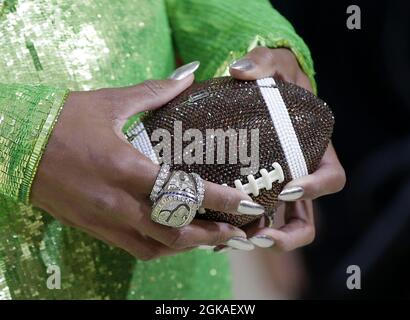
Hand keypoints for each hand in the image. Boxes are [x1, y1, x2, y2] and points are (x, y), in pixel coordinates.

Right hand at [31, 62, 263, 259]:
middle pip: (175, 231)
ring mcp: (105, 220)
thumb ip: (153, 92)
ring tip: (213, 238)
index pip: (183, 190)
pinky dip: (161, 248)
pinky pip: (135, 249)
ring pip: (157, 247)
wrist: (14, 146)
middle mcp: (117, 202)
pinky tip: (175, 238)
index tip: (247, 205)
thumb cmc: (61, 121)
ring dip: (189, 246)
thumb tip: (186, 76)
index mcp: (125, 167)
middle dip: (212, 236)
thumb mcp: (109, 103)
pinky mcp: (94, 229)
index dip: (220, 200)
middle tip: (237, 232)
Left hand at [229, 47, 345, 250]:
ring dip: (259, 239)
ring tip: (231, 242)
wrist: (259, 89)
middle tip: (260, 238)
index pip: (331, 178)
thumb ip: (262, 62)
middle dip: (287, 234)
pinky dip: (236, 228)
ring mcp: (274, 187)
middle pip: (306, 219)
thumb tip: (239, 71)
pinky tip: (213, 231)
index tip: (287, 190)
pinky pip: (249, 217)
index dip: (315, 189)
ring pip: (277, 226)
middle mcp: (298, 176)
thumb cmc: (274, 77)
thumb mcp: (274, 64)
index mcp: (316, 150)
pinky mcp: (252, 190)